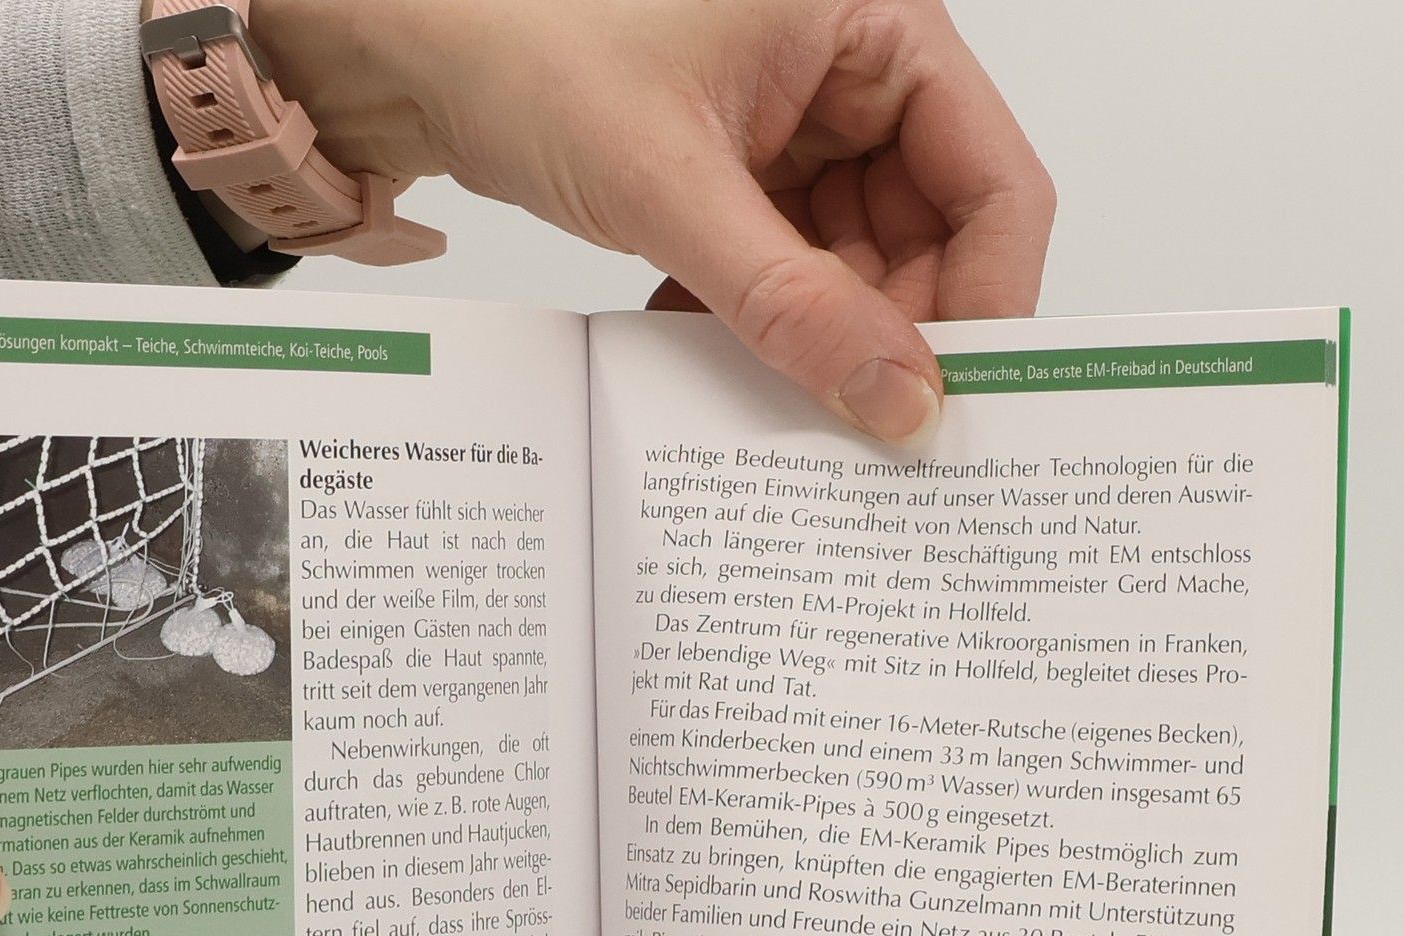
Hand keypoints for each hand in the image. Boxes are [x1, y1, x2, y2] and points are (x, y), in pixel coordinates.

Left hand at [262, 0, 1054, 448]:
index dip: (987, 298)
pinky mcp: (741, 179)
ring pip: (856, 268)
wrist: (409, 46)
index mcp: (874, 25)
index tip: (953, 401)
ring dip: (817, 339)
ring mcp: (796, 131)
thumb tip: (899, 397)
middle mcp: (850, 74)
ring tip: (774, 394)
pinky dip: (762, 323)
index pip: (994, 179)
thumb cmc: (525, 40)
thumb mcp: (674, 186)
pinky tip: (713, 350)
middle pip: (932, 238)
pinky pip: (789, 273)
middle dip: (892, 334)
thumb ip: (792, 303)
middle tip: (858, 427)